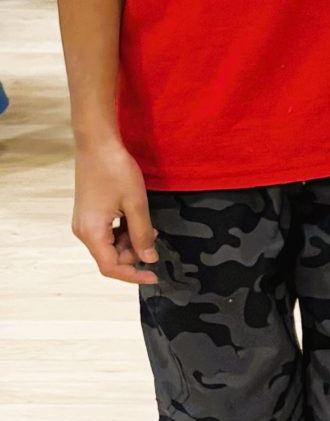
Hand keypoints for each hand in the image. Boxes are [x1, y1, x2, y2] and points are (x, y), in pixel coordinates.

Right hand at [71, 139, 156, 285]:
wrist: (97, 145)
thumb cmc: (116, 171)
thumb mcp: (136, 204)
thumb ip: (142, 234)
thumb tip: (148, 259)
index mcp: (92, 233)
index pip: (110, 267)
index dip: (133, 275)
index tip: (155, 276)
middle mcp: (83, 232)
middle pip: (110, 256)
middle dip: (134, 253)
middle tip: (153, 235)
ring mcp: (84, 223)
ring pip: (110, 245)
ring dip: (130, 241)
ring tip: (147, 225)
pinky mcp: (88, 214)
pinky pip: (107, 233)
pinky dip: (124, 231)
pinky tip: (137, 219)